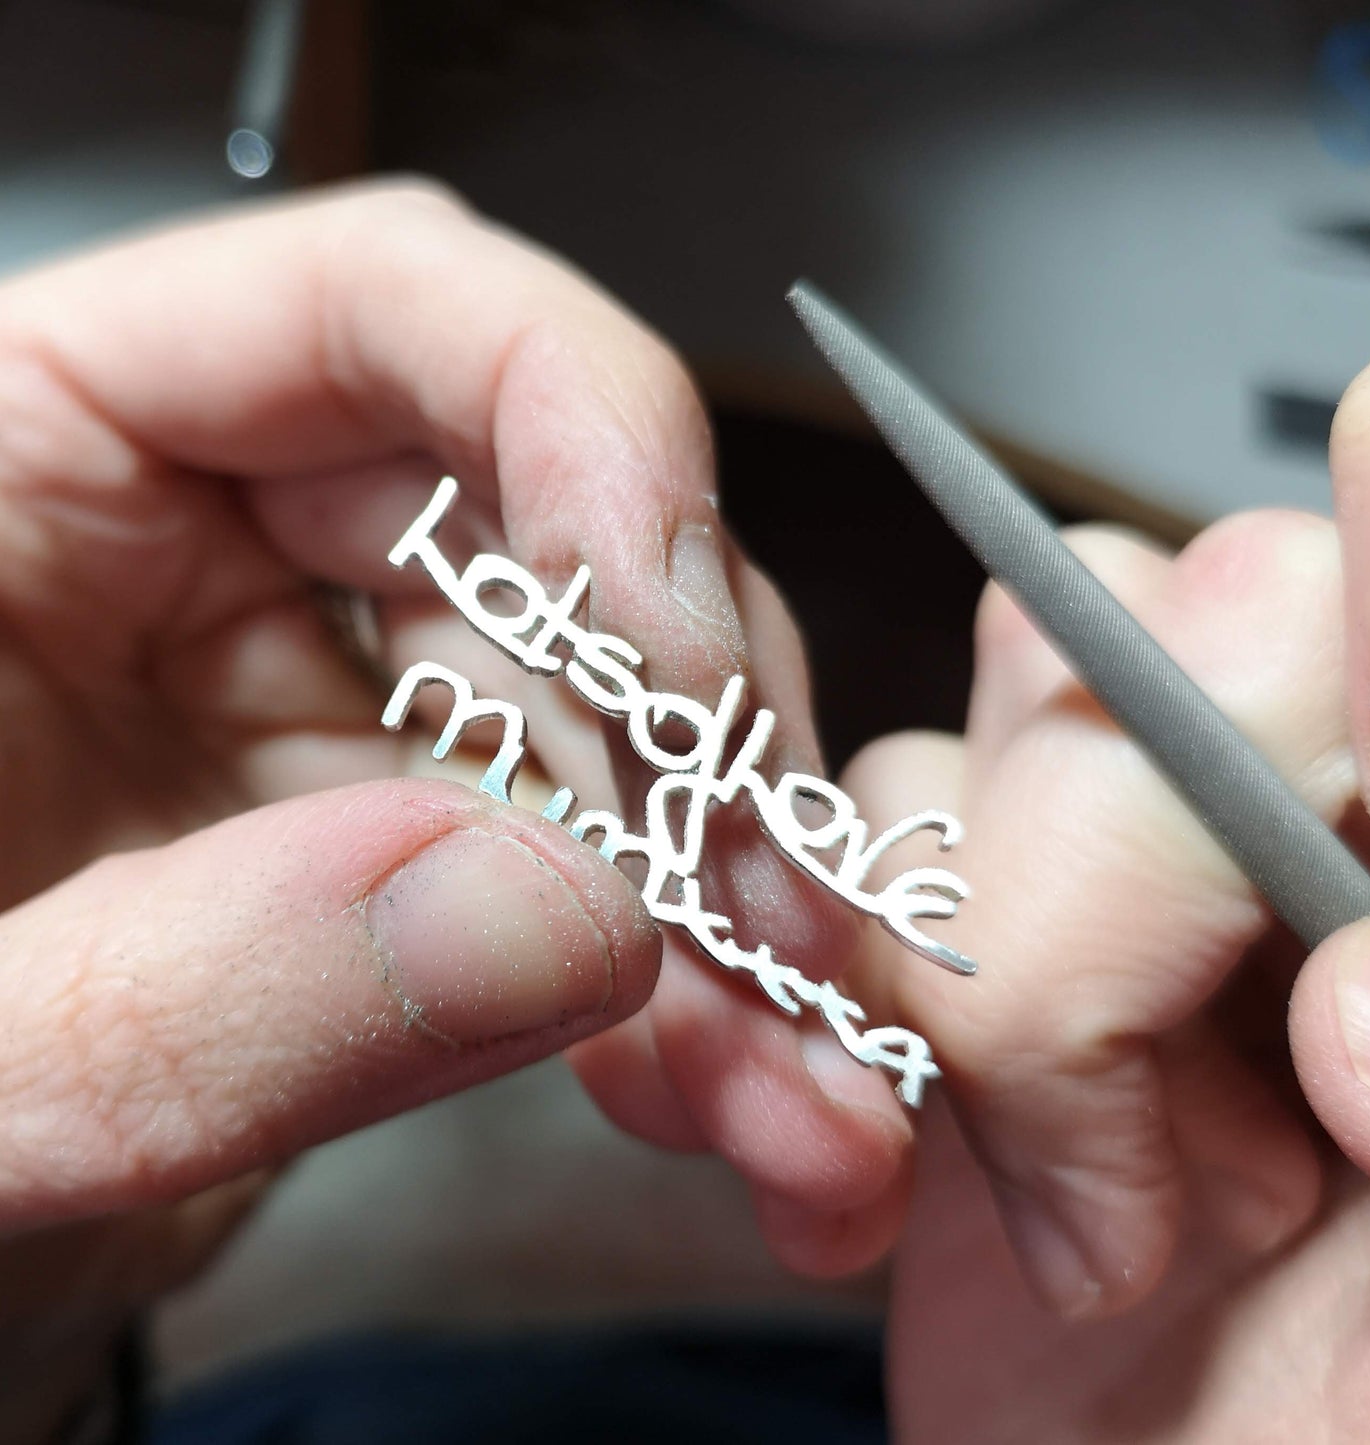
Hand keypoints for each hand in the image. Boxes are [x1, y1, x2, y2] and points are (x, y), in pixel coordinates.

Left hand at [0, 182, 901, 1439]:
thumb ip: (195, 986)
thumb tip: (558, 916)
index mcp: (39, 455)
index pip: (377, 307)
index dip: (586, 429)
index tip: (686, 650)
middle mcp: (215, 548)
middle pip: (552, 524)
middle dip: (696, 722)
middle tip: (777, 902)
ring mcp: (322, 694)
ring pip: (605, 710)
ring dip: (715, 881)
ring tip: (781, 1049)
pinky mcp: (393, 831)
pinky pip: (586, 851)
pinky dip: (675, 968)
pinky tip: (720, 1070)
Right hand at [846, 495, 1369, 1436]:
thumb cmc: (1365, 1433)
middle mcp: (1295, 774)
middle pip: (1163, 613)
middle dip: (1111, 908)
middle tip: (1204, 1170)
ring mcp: (1110, 829)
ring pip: (979, 711)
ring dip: (968, 978)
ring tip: (1088, 1193)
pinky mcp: (955, 901)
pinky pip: (842, 834)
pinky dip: (827, 1004)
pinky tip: (927, 1173)